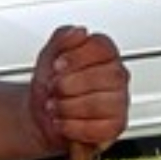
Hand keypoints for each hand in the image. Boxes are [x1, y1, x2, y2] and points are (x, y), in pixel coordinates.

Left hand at [29, 25, 128, 153]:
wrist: (40, 116)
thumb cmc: (50, 86)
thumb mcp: (49, 56)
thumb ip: (63, 39)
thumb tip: (79, 32)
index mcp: (104, 55)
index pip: (103, 47)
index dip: (78, 56)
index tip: (57, 65)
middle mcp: (117, 77)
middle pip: (107, 75)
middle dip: (71, 84)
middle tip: (54, 89)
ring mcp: (120, 102)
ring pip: (101, 103)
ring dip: (69, 106)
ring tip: (54, 107)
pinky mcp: (116, 126)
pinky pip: (100, 128)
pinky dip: (74, 127)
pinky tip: (63, 122)